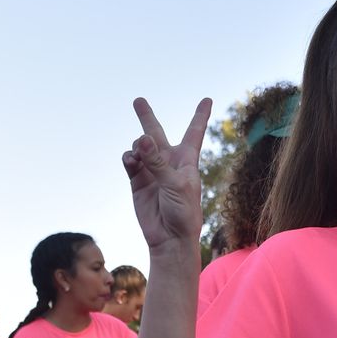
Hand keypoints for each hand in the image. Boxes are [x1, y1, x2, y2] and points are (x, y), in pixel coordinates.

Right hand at [123, 97, 213, 249]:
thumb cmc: (183, 212)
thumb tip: (142, 139)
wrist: (170, 238)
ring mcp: (151, 170)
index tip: (207, 99)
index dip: (201, 115)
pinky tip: (130, 161)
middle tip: (138, 100)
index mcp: (187, 160)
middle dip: (147, 117)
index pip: (194, 131)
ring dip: (137, 146)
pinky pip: (129, 161)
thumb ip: (158, 162)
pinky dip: (128, 157)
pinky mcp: (137, 181)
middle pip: (157, 133)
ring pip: (139, 146)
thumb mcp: (176, 185)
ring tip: (138, 153)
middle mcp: (168, 162)